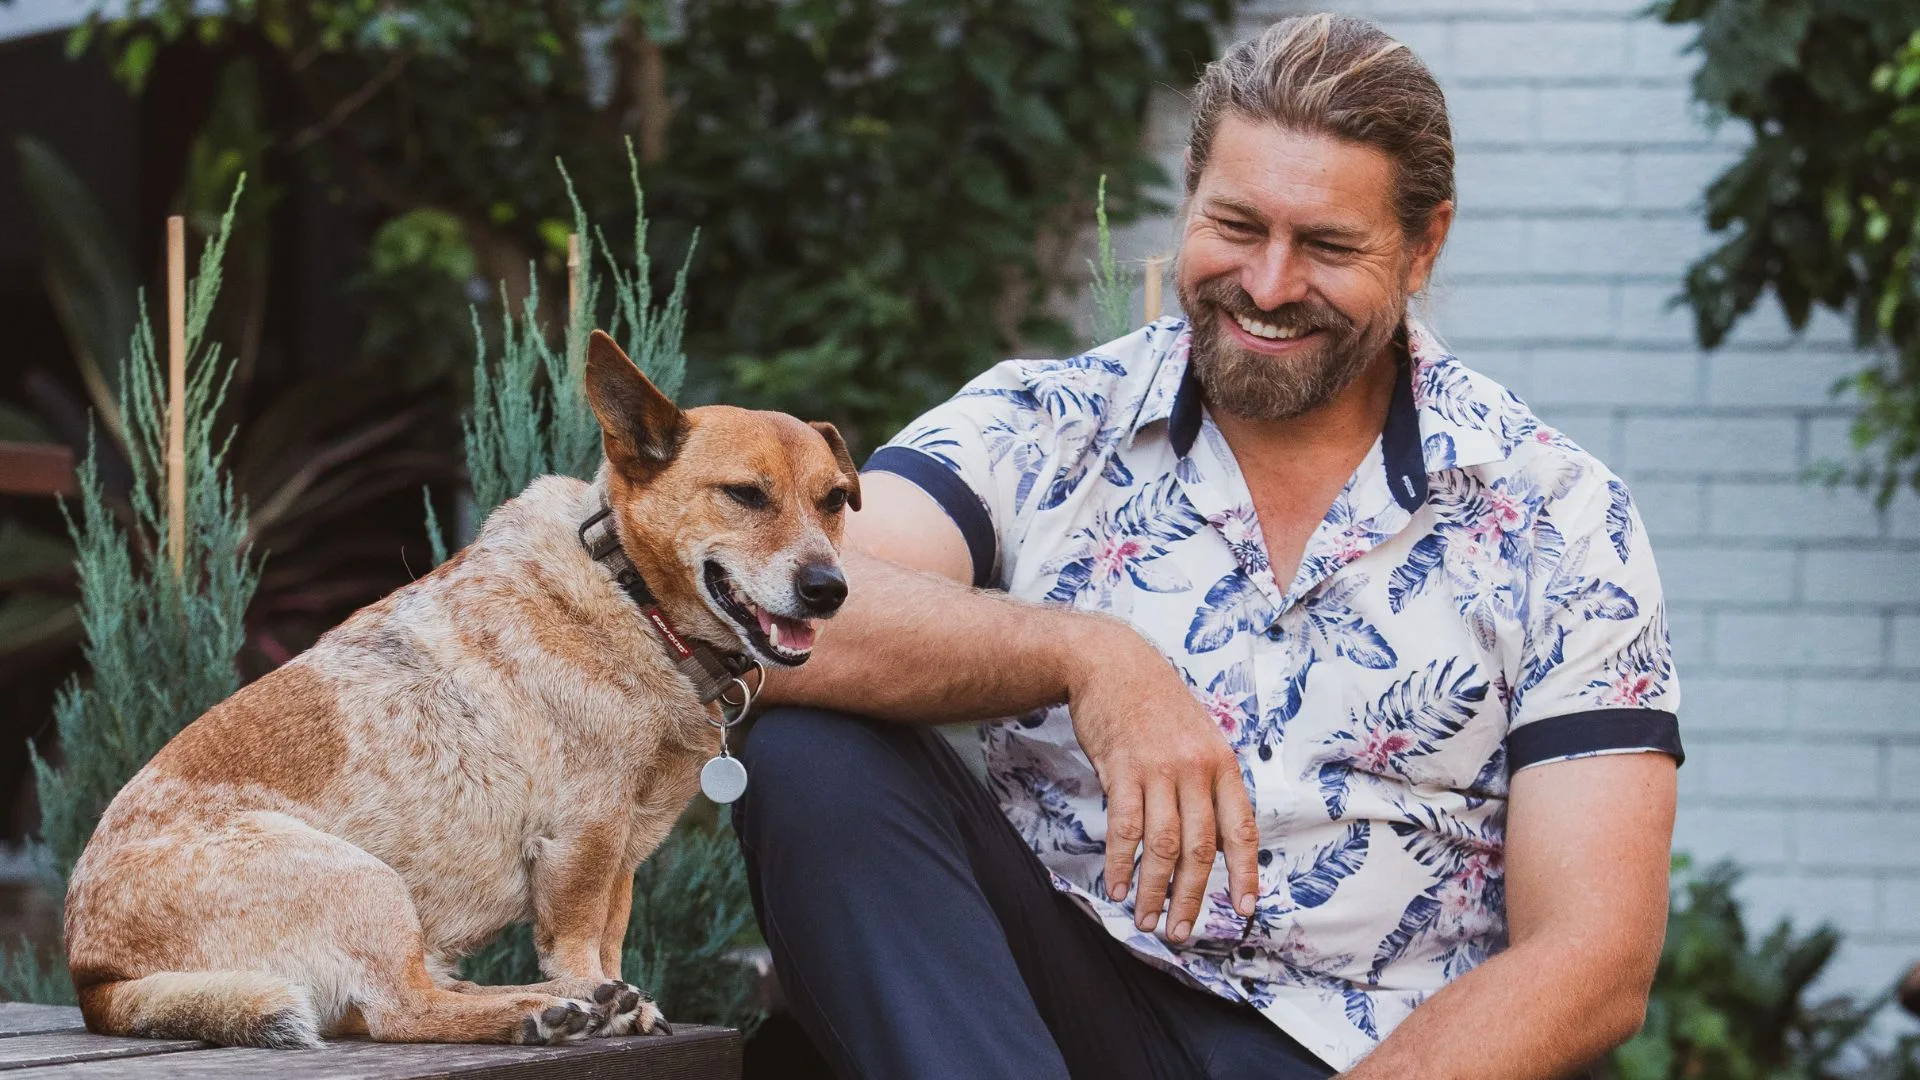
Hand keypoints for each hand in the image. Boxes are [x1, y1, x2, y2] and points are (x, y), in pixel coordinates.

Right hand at [1064, 620, 1257, 942]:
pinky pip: (1124, 827)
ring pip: (1163, 845)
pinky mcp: (1121, 769)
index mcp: (1222, 763)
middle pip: (1200, 848)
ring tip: (1148, 919)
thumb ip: (1208, 782)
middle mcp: (1195, 769)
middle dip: (1193, 897)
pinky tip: (1116, 886)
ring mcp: (1158, 769)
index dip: (1244, 873)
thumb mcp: (1200, 734)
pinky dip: (1120, 862)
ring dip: (1154, 889)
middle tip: (1181, 931)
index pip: (1241, 829)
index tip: (1245, 908)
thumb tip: (1214, 837)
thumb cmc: (1156, 702)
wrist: (1111, 662)